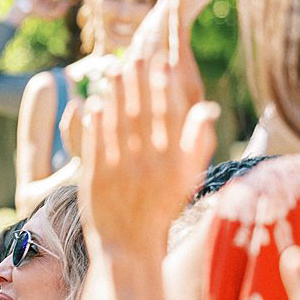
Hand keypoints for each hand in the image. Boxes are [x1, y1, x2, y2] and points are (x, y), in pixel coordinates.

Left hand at [78, 4, 220, 262]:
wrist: (130, 244)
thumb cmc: (161, 207)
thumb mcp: (186, 178)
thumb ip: (196, 143)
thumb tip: (208, 107)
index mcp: (176, 163)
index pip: (170, 117)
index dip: (165, 88)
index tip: (162, 62)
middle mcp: (150, 165)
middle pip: (143, 114)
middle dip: (139, 82)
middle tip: (135, 54)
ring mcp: (122, 172)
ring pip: (118, 124)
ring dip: (115, 94)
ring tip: (111, 69)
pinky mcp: (96, 179)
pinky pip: (95, 144)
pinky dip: (94, 122)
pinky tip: (91, 101)